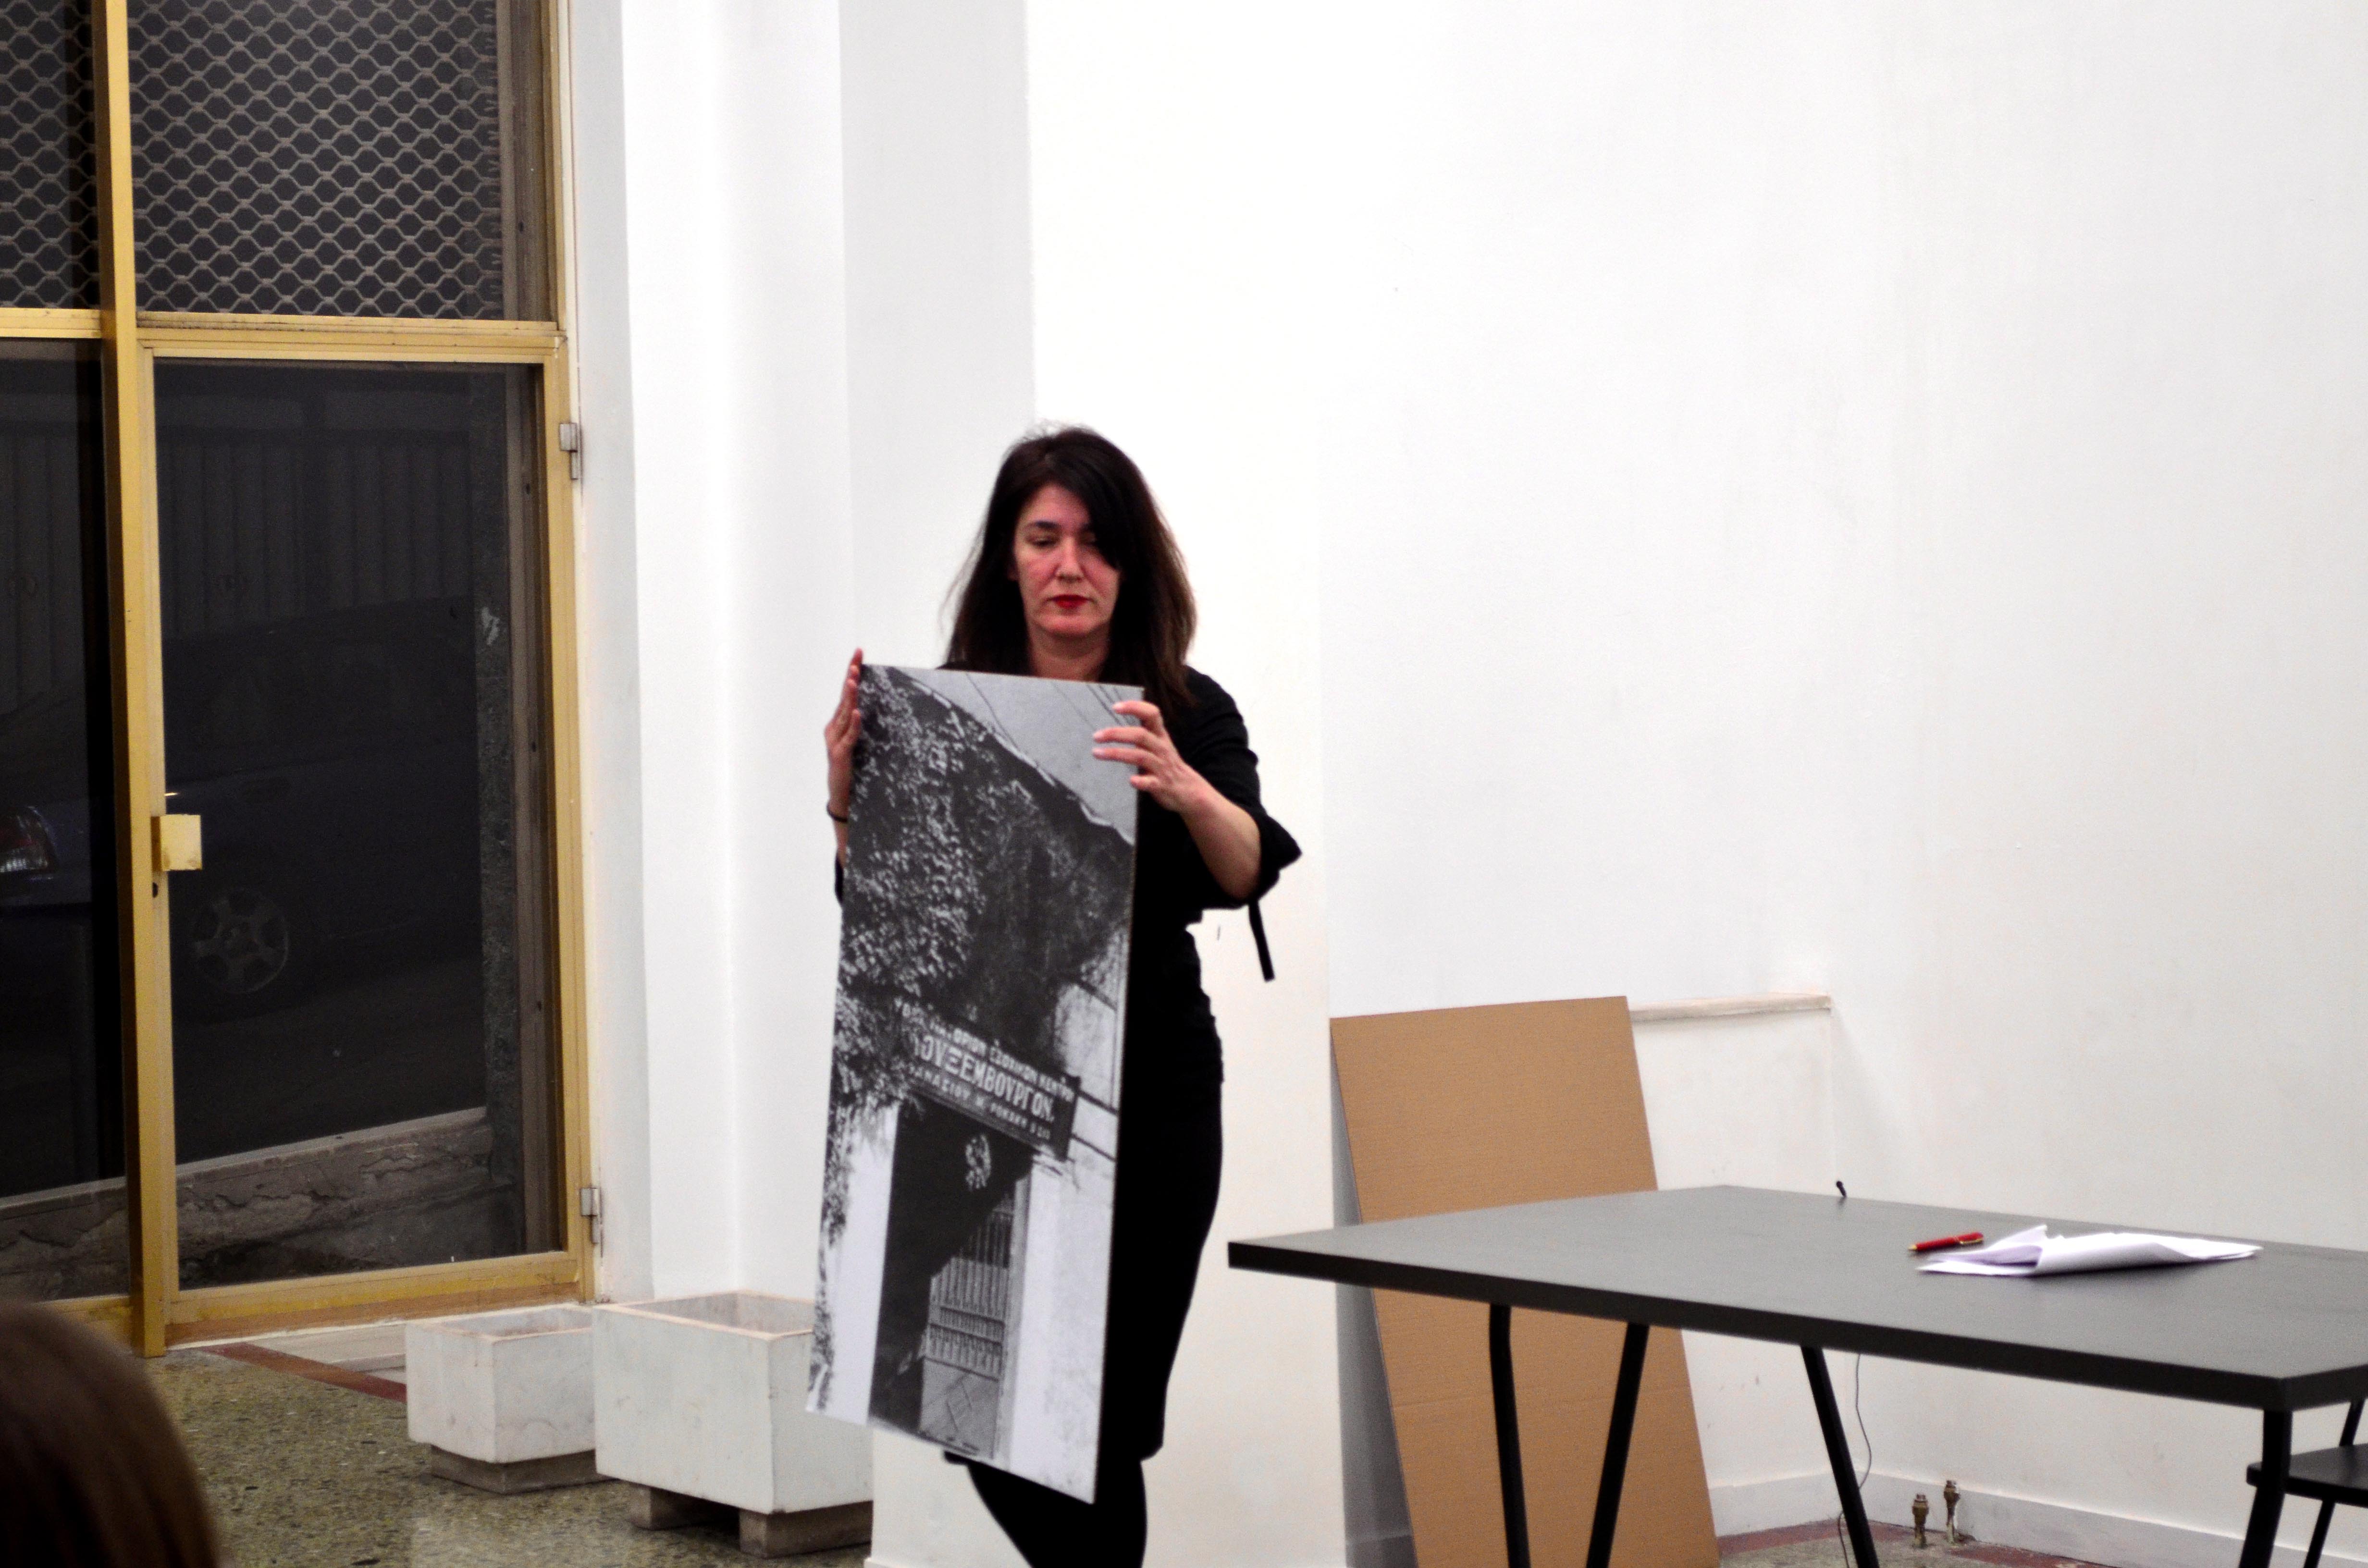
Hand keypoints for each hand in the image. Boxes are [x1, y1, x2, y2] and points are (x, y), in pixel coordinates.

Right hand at [825, 649, 862, 818]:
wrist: (842, 795)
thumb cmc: (852, 767)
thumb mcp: (858, 742)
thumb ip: (861, 724)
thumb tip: (873, 705)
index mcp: (839, 723)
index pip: (846, 692)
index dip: (852, 672)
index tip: (858, 653)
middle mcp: (834, 728)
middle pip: (844, 697)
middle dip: (850, 677)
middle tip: (856, 659)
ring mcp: (835, 741)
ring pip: (844, 714)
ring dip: (849, 696)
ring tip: (854, 679)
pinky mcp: (840, 754)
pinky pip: (849, 737)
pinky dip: (853, 724)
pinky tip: (857, 712)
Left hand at [1097, 699, 1262, 898]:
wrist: (1190, 791)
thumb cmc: (1168, 765)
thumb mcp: (1158, 744)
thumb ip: (1142, 734)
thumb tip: (1115, 726)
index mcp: (1161, 736)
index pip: (1152, 714)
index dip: (1135, 707)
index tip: (1116, 706)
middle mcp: (1162, 749)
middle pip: (1140, 735)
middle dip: (1117, 733)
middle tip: (1097, 735)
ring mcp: (1162, 767)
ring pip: (1141, 756)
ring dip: (1118, 754)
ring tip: (1097, 753)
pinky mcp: (1162, 785)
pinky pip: (1151, 783)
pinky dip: (1141, 781)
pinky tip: (1130, 781)